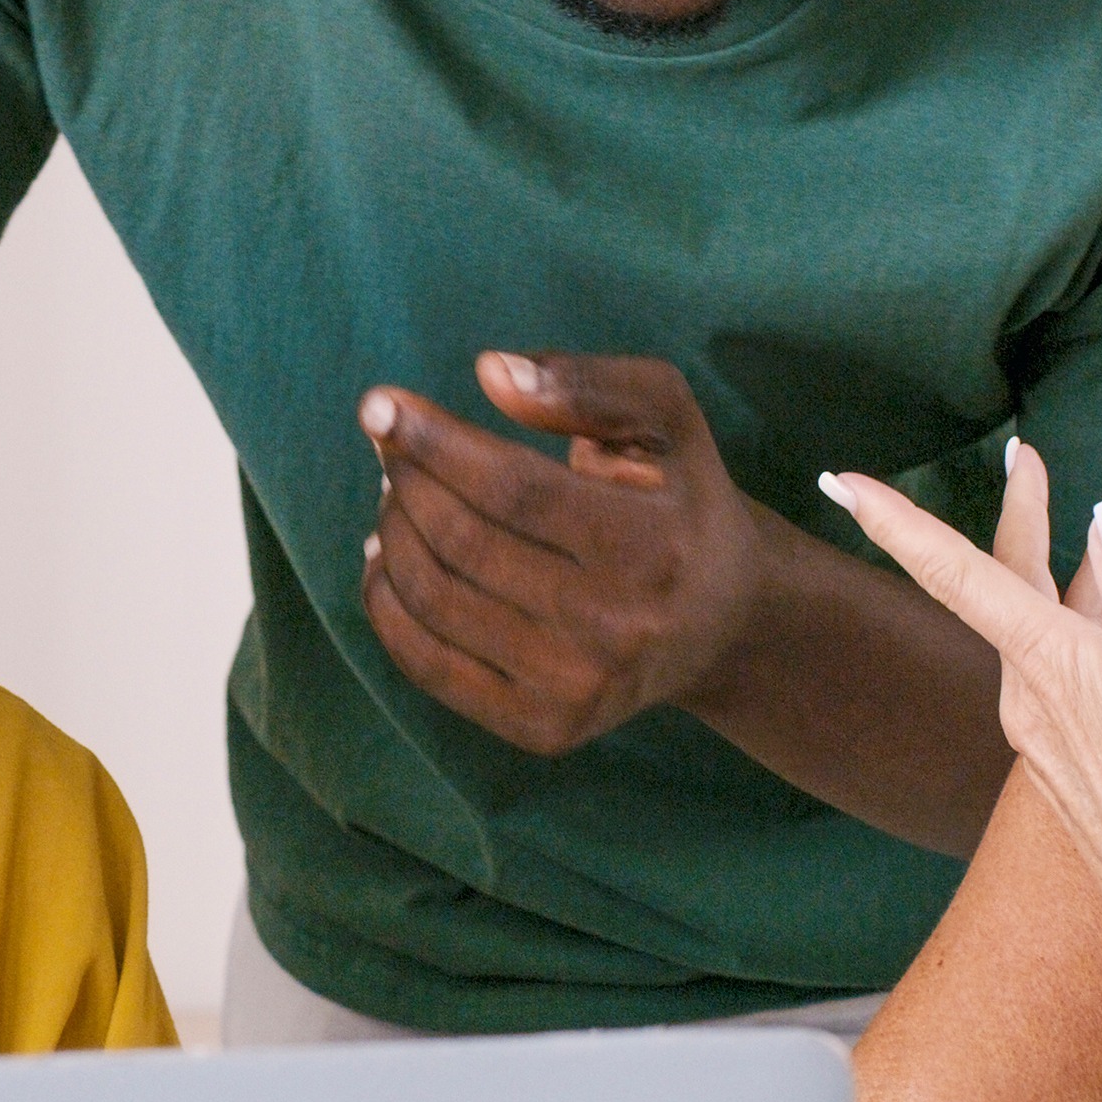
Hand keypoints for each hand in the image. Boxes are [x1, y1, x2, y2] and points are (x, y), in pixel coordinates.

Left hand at [355, 352, 784, 755]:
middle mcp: (617, 628)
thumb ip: (586, 382)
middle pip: (463, 542)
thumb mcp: (665, 416)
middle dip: (406, 481)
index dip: (433, 443)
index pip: (510, 488)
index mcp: (651, 546)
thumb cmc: (678, 496)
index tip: (381, 406)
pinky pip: (426, 665)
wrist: (720, 622)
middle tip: (390, 448)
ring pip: (434, 599)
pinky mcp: (543, 729)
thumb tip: (490, 372)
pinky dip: (385, 604)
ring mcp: (577, 689)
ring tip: (393, 496)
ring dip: (389, 533)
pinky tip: (383, 559)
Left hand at [823, 444, 1101, 972]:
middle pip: (1004, 586)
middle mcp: (1029, 701)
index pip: (960, 575)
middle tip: (1025, 454)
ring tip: (1088, 527)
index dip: (898, 521)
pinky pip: (1060, 672)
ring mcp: (1042, 737)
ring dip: (1058, 571)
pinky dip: (1079, 628)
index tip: (841, 479)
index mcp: (1052, 671)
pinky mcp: (1064, 763)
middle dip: (1016, 514)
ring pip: (1039, 627)